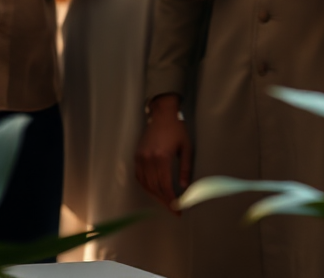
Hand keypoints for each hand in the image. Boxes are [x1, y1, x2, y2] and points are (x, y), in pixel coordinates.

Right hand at [135, 94, 191, 213]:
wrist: (162, 113)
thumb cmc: (177, 129)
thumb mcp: (186, 147)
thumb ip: (185, 168)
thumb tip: (184, 187)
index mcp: (162, 157)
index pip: (165, 185)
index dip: (171, 200)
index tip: (178, 210)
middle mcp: (148, 159)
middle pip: (155, 187)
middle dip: (164, 201)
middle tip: (173, 209)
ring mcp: (141, 157)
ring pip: (145, 184)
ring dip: (155, 195)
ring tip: (165, 201)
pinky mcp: (137, 155)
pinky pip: (139, 176)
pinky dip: (146, 186)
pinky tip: (153, 190)